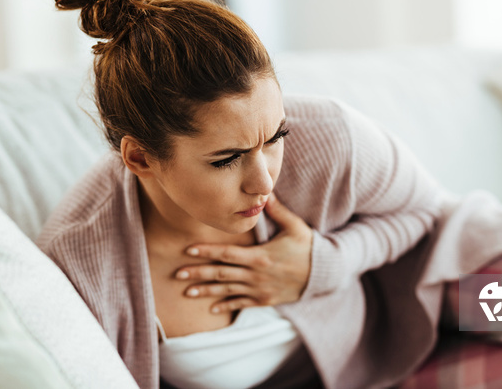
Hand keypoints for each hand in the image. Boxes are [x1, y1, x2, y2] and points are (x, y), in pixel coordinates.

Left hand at [175, 193, 312, 313]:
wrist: (324, 274)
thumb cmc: (308, 247)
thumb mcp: (294, 226)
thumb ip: (277, 211)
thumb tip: (264, 193)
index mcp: (260, 256)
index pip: (227, 253)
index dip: (206, 252)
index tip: (188, 250)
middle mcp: (256, 274)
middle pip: (221, 273)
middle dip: (198, 273)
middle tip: (177, 273)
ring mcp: (259, 289)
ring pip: (227, 290)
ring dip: (206, 291)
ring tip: (186, 292)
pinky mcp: (265, 300)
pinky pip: (242, 304)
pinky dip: (226, 305)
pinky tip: (211, 308)